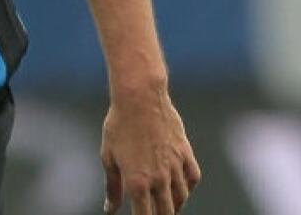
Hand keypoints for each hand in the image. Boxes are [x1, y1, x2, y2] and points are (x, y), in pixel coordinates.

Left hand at [101, 83, 200, 212]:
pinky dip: (187, 188)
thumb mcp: (108, 156)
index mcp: (137, 182)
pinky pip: (192, 180)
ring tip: (164, 205)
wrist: (139, 97)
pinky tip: (179, 187)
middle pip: (166, 213)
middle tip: (152, 212)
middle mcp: (159, 178)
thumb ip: (112, 186)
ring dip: (173, 205)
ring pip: (180, 198)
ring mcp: (175, 166)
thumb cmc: (119, 125)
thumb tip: (110, 209)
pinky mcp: (186, 153)